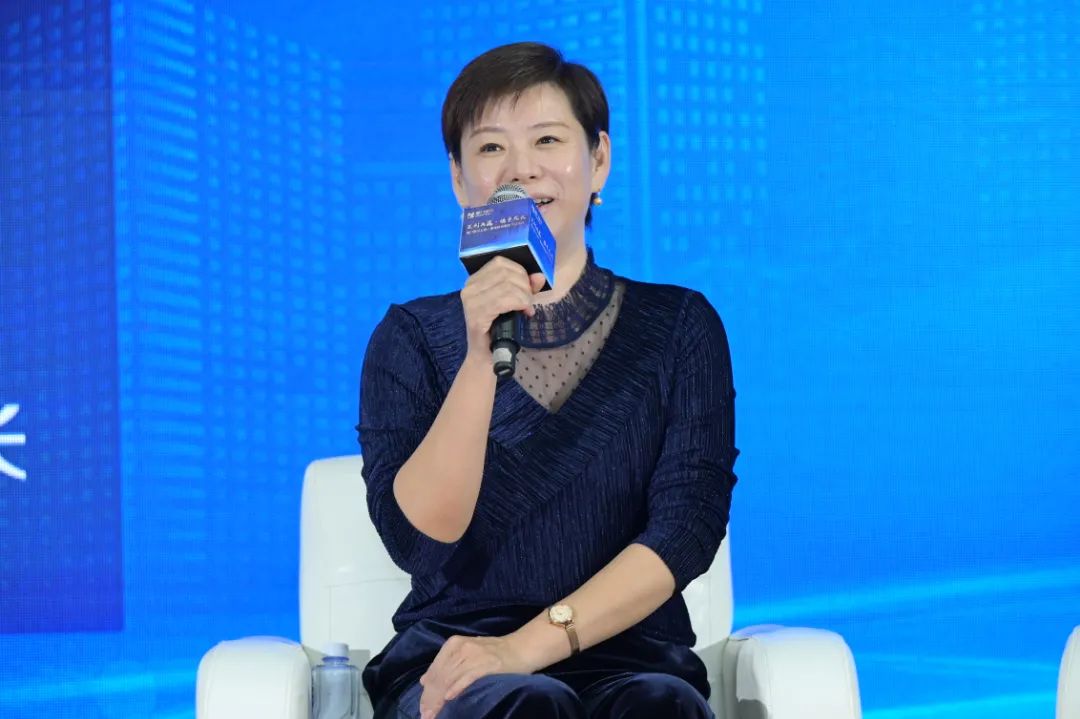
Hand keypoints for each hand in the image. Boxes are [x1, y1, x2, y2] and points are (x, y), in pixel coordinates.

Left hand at [418, 633, 533, 718]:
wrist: (521, 648)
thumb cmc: (493, 653)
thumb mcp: (466, 653)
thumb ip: (446, 665)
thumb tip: (423, 681)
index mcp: (454, 644)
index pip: (434, 670)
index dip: (426, 691)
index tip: (422, 708)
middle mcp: (462, 647)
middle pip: (441, 676)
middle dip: (431, 698)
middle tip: (426, 715)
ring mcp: (475, 655)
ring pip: (450, 678)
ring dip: (440, 699)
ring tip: (434, 714)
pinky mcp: (488, 664)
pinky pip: (468, 677)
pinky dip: (457, 688)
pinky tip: (449, 698)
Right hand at [460, 257, 546, 362]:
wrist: (485, 355)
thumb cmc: (498, 329)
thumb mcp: (514, 303)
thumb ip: (526, 287)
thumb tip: (540, 276)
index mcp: (474, 280)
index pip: (500, 262)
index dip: (520, 272)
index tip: (527, 290)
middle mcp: (469, 287)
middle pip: (505, 273)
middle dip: (525, 286)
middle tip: (528, 303)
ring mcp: (470, 300)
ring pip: (508, 286)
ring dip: (524, 297)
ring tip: (526, 309)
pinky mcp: (476, 314)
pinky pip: (505, 300)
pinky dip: (520, 304)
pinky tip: (524, 313)